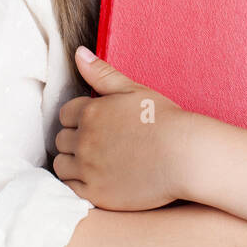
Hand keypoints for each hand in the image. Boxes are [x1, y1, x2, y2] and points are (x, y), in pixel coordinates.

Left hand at [53, 45, 193, 211]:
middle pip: (61, 140)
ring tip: (95, 163)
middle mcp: (84, 140)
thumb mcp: (133, 90)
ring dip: (72, 163)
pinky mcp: (96, 193)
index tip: (97, 126)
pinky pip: (70, 189)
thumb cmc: (164, 120)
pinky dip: (78, 184)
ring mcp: (88, 168)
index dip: (79, 119)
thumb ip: (102, 73)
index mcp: (90, 112)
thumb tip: (78, 52)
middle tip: (98, 145)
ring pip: (61, 165)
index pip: (65, 115)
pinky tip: (96, 179)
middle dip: (75, 140)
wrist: (185, 156)